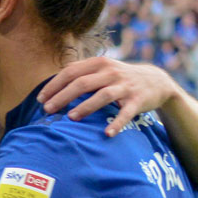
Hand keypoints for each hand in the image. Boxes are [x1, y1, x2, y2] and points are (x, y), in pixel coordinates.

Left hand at [39, 58, 177, 136]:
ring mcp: (125, 86)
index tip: (40, 99)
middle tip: (48, 110)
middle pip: (82, 84)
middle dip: (62, 97)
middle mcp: (111, 72)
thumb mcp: (101, 69)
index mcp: (99, 64)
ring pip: (102, 96)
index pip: (70, 72)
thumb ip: (80, 73)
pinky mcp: (137, 100)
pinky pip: (125, 113)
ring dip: (85, 107)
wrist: (156, 81)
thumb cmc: (119, 78)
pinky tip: (107, 133)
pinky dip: (117, 123)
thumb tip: (51, 85)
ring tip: (71, 118)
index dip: (54, 85)